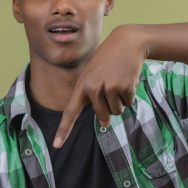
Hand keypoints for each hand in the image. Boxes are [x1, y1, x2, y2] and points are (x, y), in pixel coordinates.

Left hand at [53, 24, 146, 147]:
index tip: (57, 145)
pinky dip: (130, 95)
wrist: (127, 42)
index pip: (70, 112)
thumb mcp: (95, 76)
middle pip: (102, 115)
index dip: (64, 130)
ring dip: (121, 100)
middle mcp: (93, 88)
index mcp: (82, 86)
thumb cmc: (109, 60)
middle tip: (112, 86)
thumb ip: (95, 99)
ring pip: (116, 111)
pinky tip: (128, 78)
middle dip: (110, 107)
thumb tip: (104, 123)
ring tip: (119, 80)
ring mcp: (108, 88)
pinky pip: (128, 103)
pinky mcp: (124, 87)